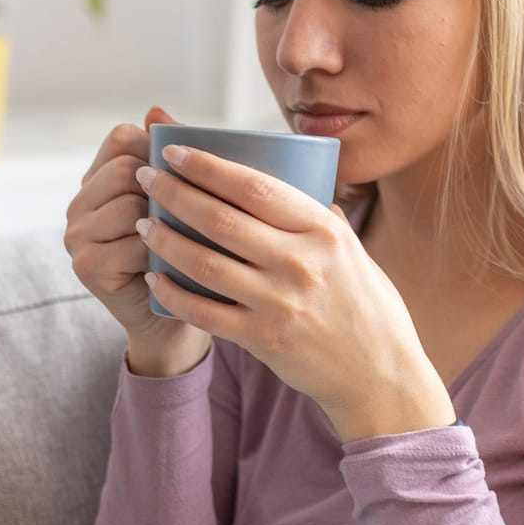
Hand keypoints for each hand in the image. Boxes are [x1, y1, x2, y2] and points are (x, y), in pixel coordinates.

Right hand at [63, 106, 211, 359]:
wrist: (175, 320)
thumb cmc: (186, 253)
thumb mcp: (184, 202)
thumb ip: (172, 160)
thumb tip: (155, 109)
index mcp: (98, 180)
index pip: (121, 138)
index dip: (156, 147)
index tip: (187, 170)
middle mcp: (79, 205)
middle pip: (124, 168)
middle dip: (165, 188)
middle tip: (192, 215)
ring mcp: (77, 236)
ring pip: (129, 203)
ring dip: (167, 222)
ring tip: (187, 240)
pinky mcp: (87, 266)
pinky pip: (133, 242)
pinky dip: (162, 253)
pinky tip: (175, 265)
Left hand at [135, 145, 448, 429]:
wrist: (379, 374)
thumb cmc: (367, 306)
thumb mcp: (354, 250)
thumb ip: (320, 218)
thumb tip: (293, 181)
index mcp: (323, 230)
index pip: (254, 186)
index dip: (207, 166)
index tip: (175, 150)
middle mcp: (301, 263)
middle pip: (220, 219)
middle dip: (173, 193)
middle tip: (145, 177)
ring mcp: (280, 303)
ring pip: (204, 263)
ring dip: (165, 240)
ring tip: (144, 225)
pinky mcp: (263, 340)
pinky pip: (204, 312)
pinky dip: (173, 294)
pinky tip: (155, 279)